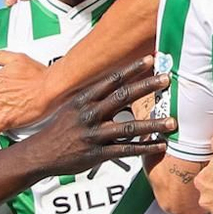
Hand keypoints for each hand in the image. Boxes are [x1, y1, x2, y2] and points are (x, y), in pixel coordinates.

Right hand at [22, 58, 175, 174]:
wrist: (39, 154)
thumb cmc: (59, 129)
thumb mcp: (71, 107)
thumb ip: (92, 96)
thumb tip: (113, 84)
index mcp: (84, 99)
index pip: (112, 80)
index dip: (132, 69)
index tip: (149, 60)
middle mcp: (89, 114)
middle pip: (123, 96)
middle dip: (147, 86)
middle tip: (166, 79)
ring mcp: (94, 134)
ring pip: (129, 126)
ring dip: (153, 124)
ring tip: (173, 122)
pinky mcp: (97, 154)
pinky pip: (126, 150)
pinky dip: (145, 147)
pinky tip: (160, 145)